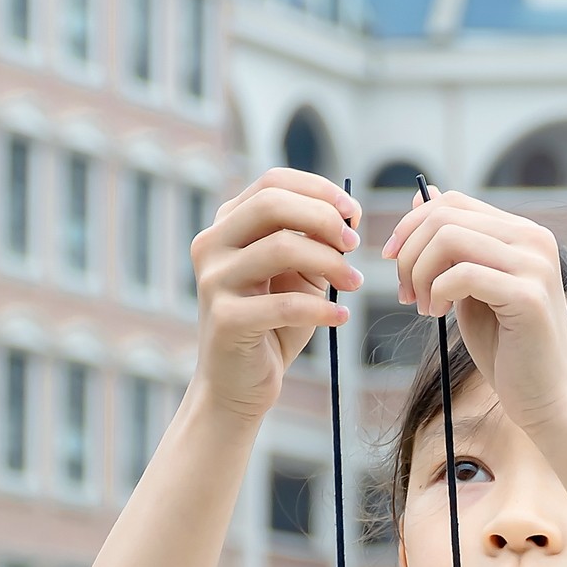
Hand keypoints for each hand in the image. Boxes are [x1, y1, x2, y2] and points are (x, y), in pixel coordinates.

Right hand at [187, 170, 359, 426]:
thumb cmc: (272, 325)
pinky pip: (285, 304)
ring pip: (280, 247)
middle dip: (323, 218)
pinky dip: (322, 308)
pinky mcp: (225, 319)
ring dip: (330, 262)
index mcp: (227, 225)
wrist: (238, 385)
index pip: (272, 182)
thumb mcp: (297, 274)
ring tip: (354, 283)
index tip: (353, 214)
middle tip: (354, 245)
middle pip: (271, 203)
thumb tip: (347, 215)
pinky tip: (340, 317)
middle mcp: (212, 245)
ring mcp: (213, 280)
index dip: (319, 190)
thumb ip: (314, 242)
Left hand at [382, 189, 566, 437]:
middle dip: (409, 252)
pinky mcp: (528, 295)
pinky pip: (461, 275)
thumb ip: (452, 247)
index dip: (412, 225)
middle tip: (404, 293)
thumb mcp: (470, 288)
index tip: (393, 261)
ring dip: (420, 273)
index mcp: (523, 234)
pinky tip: (437, 315)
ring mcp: (534, 265)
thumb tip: (421, 195)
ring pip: (448, 238)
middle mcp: (534, 240)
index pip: (453, 202)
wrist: (548, 398)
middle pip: (445, 215)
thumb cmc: (509, 347)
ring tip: (421, 306)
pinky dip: (436, 293)